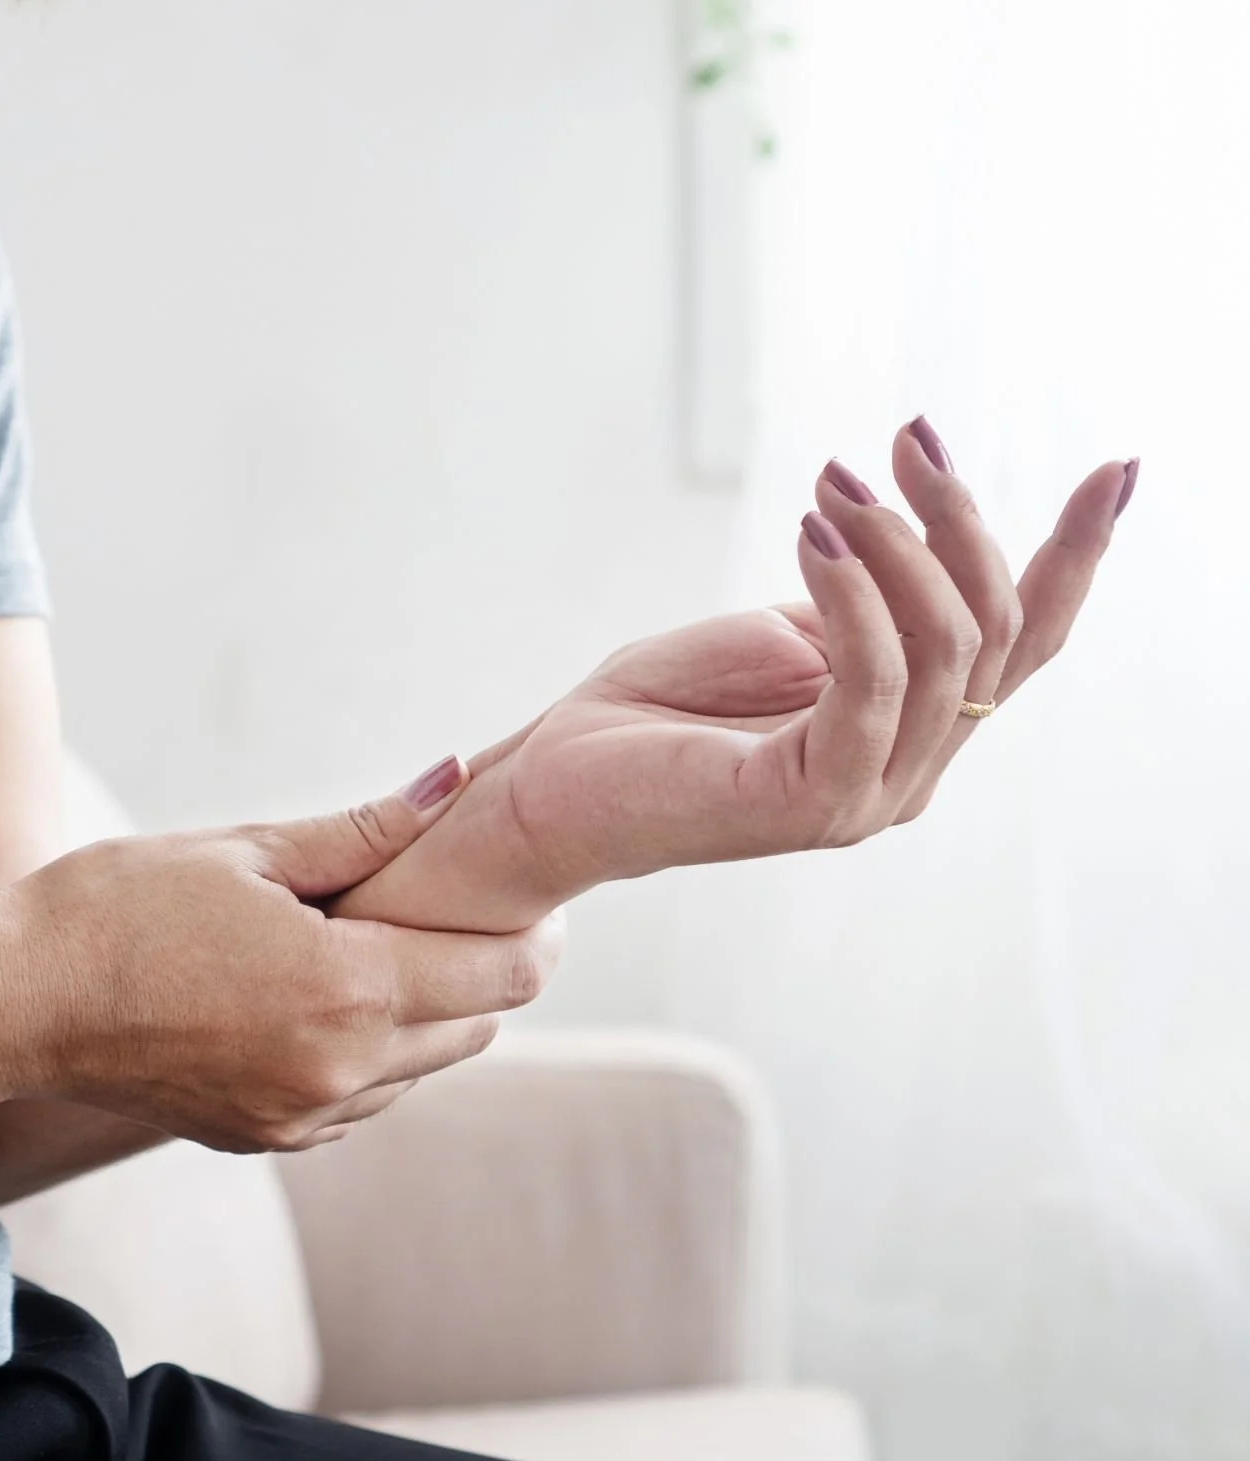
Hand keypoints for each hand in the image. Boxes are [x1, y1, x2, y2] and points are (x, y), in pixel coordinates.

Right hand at [3, 757, 563, 1152]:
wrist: (20, 1001)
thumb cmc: (126, 907)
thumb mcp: (251, 851)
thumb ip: (368, 829)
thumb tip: (454, 779)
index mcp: (345, 991)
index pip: (499, 978)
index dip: (533, 937)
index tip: (535, 902)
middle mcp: (340, 1071)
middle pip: (475, 1027)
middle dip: (484, 970)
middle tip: (461, 910)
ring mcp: (304, 1116)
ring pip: (423, 1067)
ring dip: (429, 1012)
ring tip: (387, 947)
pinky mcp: (270, 1137)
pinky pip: (366, 1098)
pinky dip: (375, 1051)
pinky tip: (330, 997)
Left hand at [336, 418, 1134, 932]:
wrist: (557, 782)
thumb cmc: (658, 709)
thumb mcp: (781, 633)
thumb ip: (862, 610)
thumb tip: (916, 548)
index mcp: (908, 729)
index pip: (1021, 645)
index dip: (1074, 556)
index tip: (1117, 466)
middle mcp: (907, 772)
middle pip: (996, 634)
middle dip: (958, 520)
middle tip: (900, 442)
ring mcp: (864, 797)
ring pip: (947, 654)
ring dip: (899, 548)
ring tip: (835, 484)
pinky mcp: (807, 802)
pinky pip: (870, 687)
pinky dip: (854, 597)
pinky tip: (817, 535)